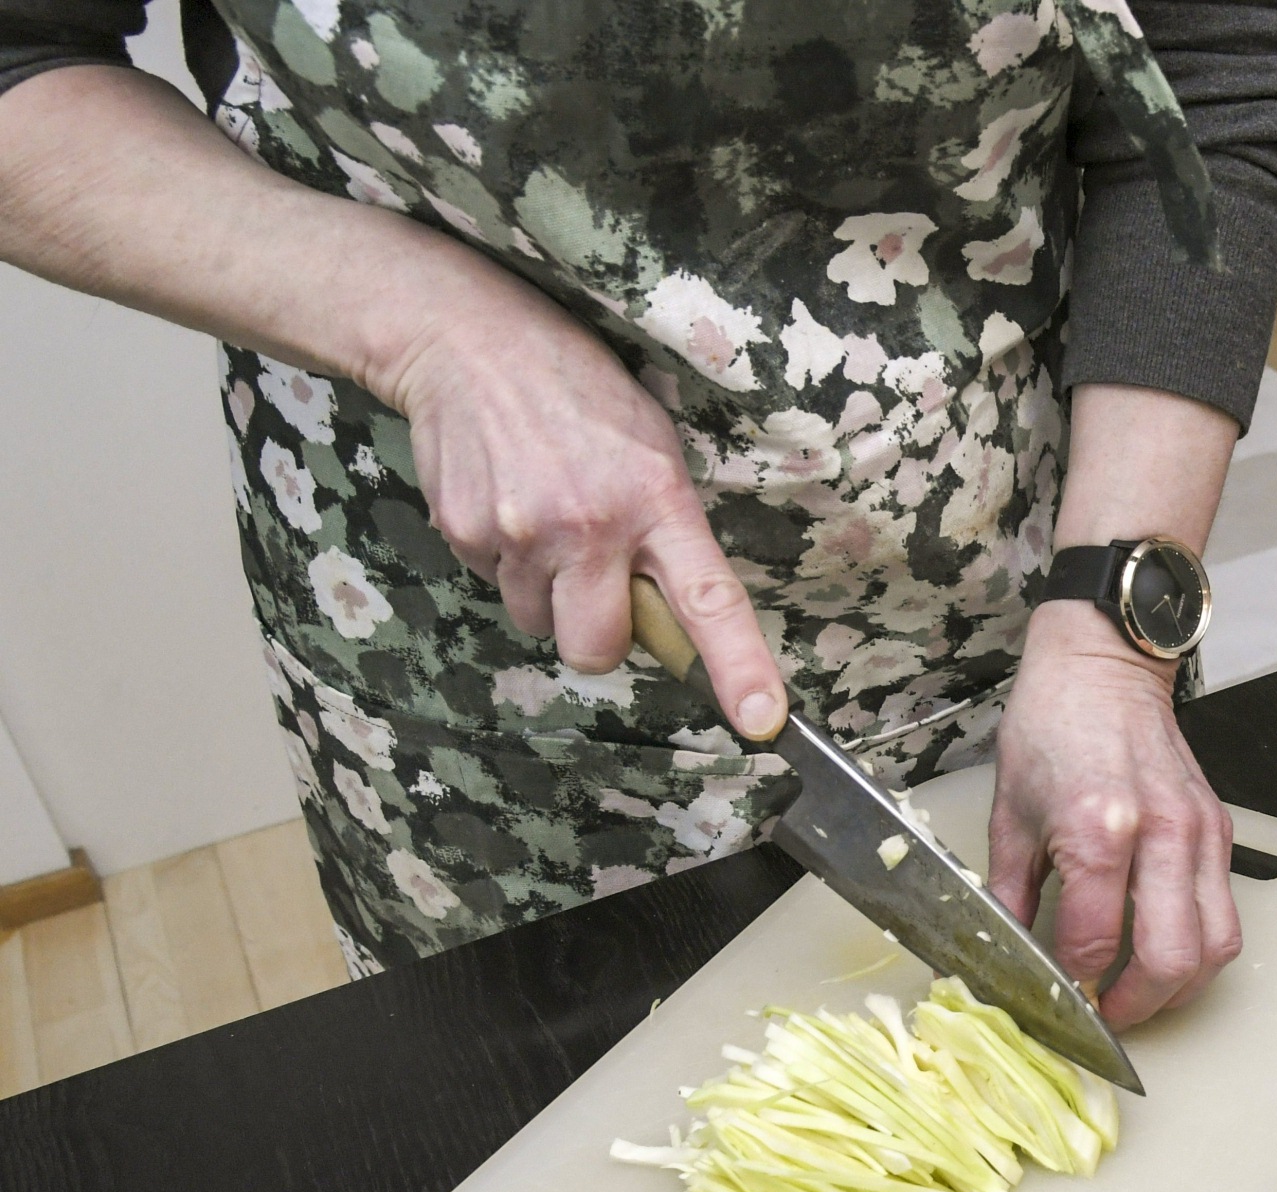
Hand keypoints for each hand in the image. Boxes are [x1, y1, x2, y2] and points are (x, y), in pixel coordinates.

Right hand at [0, 67, 786, 737]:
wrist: (465, 335)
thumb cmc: (578, 390)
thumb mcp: (652, 442)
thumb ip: (667, 528)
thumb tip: (673, 614)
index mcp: (657, 499)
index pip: (708, 599)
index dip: (738, 666)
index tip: (762, 720)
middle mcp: (590, 525)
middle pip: (597, 651)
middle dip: (598, 635)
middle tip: (598, 577)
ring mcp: (520, 532)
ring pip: (539, 622)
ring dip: (546, 591)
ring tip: (546, 515)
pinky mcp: (464, 532)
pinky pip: (494, 585)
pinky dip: (504, 560)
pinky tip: (508, 500)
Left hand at [988, 602, 1241, 1026]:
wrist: (1103, 665)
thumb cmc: (1050, 726)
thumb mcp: (1009, 813)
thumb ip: (1008, 894)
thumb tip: (1005, 955)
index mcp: (1097, 828)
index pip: (1096, 943)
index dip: (1075, 985)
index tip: (1059, 997)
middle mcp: (1159, 833)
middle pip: (1173, 958)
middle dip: (1139, 1005)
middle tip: (1107, 1014)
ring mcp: (1199, 832)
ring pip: (1217, 944)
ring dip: (1182, 986)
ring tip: (1142, 993)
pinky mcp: (1220, 829)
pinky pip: (1225, 909)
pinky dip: (1199, 944)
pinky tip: (1163, 947)